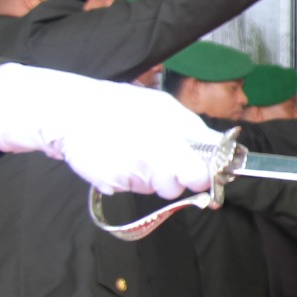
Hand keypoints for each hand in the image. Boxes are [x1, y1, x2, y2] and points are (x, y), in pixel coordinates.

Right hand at [0, 63, 218, 196]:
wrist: (72, 112)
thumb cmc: (121, 107)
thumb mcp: (163, 107)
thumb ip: (194, 130)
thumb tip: (224, 148)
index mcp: (176, 130)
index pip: (209, 164)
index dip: (212, 171)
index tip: (209, 171)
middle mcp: (160, 152)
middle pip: (188, 182)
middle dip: (183, 178)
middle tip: (169, 165)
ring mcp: (137, 169)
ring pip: (161, 188)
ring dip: (154, 177)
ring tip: (136, 154)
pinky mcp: (116, 182)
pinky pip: (134, 189)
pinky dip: (130, 179)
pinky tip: (119, 160)